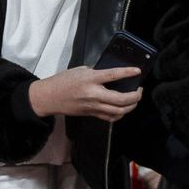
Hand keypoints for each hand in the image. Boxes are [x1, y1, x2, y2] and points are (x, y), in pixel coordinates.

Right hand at [27, 65, 143, 121]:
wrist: (48, 97)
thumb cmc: (62, 81)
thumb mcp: (79, 70)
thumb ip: (96, 73)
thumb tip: (112, 75)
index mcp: (90, 79)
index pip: (113, 75)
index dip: (127, 73)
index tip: (137, 71)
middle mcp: (93, 94)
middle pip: (121, 99)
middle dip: (136, 96)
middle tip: (139, 90)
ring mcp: (93, 106)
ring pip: (119, 111)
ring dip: (132, 106)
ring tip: (135, 99)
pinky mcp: (92, 114)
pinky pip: (111, 117)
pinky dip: (121, 114)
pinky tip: (124, 108)